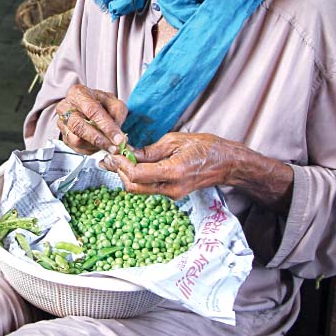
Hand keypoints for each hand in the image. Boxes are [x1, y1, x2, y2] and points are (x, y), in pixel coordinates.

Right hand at [55, 85, 127, 154]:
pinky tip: (99, 146)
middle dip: (99, 139)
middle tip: (114, 147)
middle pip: (79, 126)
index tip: (118, 138)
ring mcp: (62, 122)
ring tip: (108, 146)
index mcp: (78, 93)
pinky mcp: (63, 135)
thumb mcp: (112, 101)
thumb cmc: (98, 102)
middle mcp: (66, 107)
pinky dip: (90, 150)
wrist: (86, 107)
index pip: (92, 110)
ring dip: (95, 146)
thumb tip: (117, 132)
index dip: (106, 126)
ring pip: (75, 140)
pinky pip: (75, 148)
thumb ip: (117, 113)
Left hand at [101, 132, 243, 199]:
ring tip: (119, 159)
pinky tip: (133, 164)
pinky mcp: (172, 194)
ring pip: (138, 190)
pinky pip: (148, 188)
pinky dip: (136, 177)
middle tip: (110, 156)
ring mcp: (172, 194)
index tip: (113, 152)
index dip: (120, 164)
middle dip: (118, 171)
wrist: (226, 164)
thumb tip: (128, 153)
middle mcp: (171, 188)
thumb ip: (150, 150)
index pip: (136, 174)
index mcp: (173, 172)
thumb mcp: (175, 140)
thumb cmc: (205, 147)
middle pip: (133, 186)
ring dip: (125, 175)